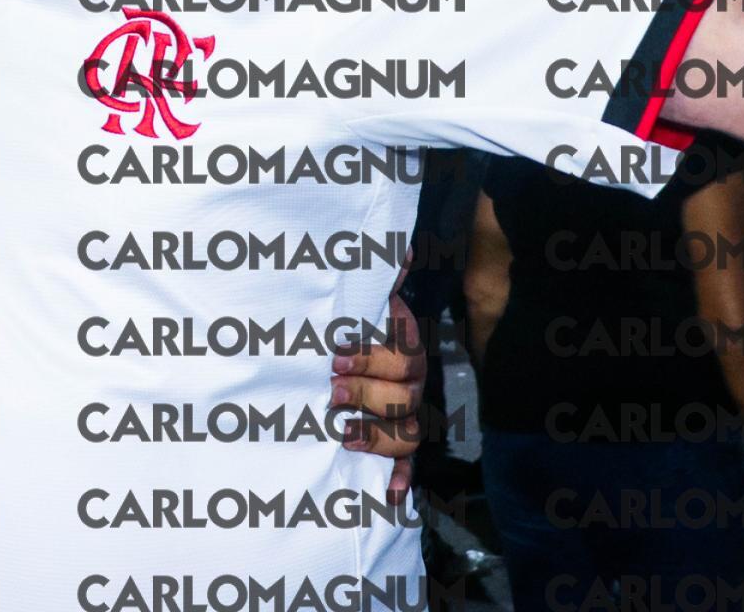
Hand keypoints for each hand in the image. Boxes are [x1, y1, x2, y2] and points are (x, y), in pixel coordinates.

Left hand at [332, 291, 425, 503]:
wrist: (350, 347)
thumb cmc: (351, 322)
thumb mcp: (361, 298)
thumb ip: (378, 276)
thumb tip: (396, 250)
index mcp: (404, 348)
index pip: (403, 357)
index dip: (371, 358)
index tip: (335, 356)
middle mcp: (412, 383)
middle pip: (404, 396)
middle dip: (366, 394)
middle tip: (331, 392)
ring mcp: (408, 414)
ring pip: (407, 433)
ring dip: (377, 436)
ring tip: (344, 434)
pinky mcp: (397, 443)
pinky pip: (407, 465)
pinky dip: (400, 480)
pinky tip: (391, 494)